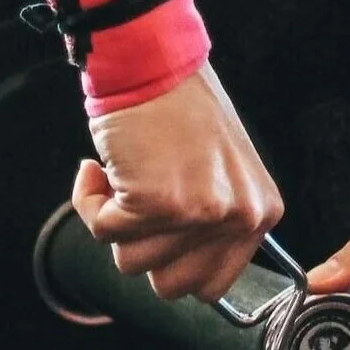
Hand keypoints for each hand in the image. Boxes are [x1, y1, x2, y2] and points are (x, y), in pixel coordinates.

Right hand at [71, 64, 283, 301]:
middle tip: (138, 203)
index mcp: (260, 213)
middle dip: (141, 249)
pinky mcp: (155, 203)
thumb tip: (174, 274)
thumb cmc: (176, 109)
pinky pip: (102, 231)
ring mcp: (198, 213)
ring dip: (113, 221)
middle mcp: (237, 217)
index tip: (158, 231)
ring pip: (130, 262)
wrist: (151, 62)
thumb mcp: (219, 174)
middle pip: (170, 287)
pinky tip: (100, 169)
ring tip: (123, 176)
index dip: (171, 264)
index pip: (211, 286)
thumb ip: (210, 224)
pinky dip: (89, 201)